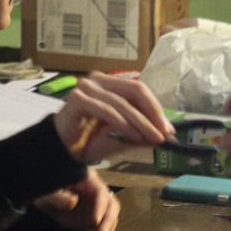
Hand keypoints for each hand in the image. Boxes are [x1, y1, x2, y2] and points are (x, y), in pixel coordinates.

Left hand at [33, 170, 119, 230]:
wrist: (44, 200)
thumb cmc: (45, 192)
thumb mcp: (47, 194)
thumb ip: (59, 197)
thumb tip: (73, 202)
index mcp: (86, 180)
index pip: (100, 191)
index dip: (100, 207)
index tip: (94, 222)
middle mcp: (95, 191)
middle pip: (111, 204)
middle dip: (108, 220)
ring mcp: (96, 204)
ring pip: (111, 215)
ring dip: (106, 229)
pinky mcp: (94, 216)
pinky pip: (103, 224)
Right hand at [51, 72, 175, 162]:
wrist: (62, 150)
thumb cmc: (90, 140)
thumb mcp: (122, 137)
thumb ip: (142, 133)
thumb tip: (167, 135)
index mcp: (109, 84)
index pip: (139, 90)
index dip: (156, 109)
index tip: (168, 130)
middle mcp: (98, 80)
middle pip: (134, 90)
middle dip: (152, 114)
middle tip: (163, 133)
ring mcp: (86, 87)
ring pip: (122, 102)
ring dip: (140, 122)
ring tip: (151, 138)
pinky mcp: (77, 98)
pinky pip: (106, 110)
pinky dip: (122, 124)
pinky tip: (133, 136)